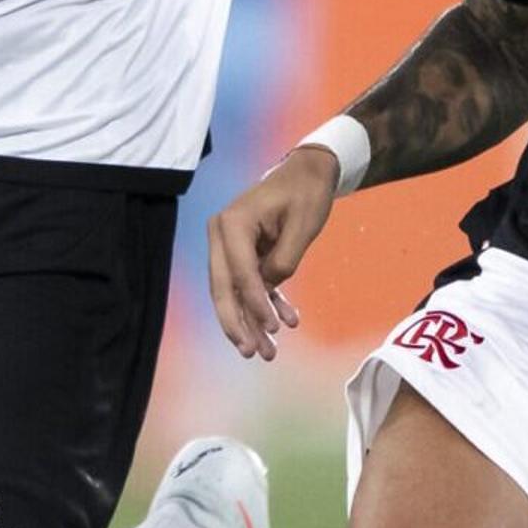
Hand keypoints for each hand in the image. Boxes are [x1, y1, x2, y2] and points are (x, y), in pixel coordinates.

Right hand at [207, 146, 344, 363]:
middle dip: (238, 324)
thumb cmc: (306, 194)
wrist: (306, 174)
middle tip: (252, 353)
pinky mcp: (241, 253)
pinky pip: (248, 285)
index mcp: (233, 223)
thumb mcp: (302, 226)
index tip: (274, 329)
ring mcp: (228, 245)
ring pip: (232, 292)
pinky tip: (285, 321)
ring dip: (249, 322)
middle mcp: (221, 235)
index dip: (255, 303)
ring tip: (267, 352)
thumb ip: (284, 260)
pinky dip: (264, 305)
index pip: (239, 272)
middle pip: (223, 288)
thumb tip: (269, 287)